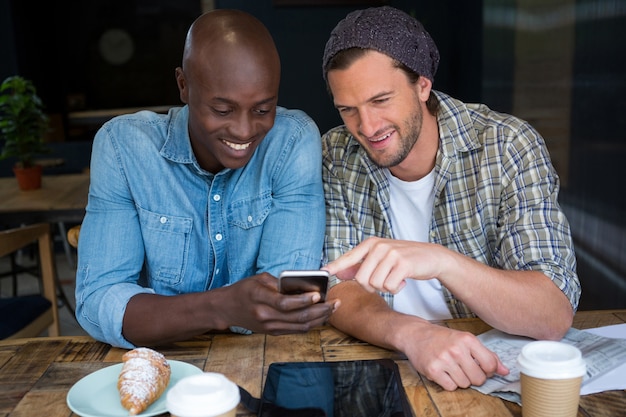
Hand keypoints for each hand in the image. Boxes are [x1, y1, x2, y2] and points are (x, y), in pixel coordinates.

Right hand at [217, 272, 337, 334]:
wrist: (227, 308)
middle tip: (335, 302)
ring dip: (320, 319)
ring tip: (333, 309)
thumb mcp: (259, 279)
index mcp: (260, 299)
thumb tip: (304, 285)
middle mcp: (265, 316)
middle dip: (320, 311)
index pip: (285, 303)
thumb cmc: (244, 290)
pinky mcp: (273, 332)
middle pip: (298, 317)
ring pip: (300, 326)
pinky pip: (296, 330)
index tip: (318, 295)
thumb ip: (280, 282)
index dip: (304, 300)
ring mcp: (270, 327)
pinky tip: (321, 316)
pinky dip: (311, 324)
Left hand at [323, 237, 444, 292]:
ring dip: (385, 287)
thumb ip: (359, 265)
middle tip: (384, 280)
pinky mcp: (403, 264)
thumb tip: (337, 272)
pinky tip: (403, 280)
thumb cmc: (404, 259)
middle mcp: (379, 247)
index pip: (348, 257)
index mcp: (371, 244)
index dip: (335, 266)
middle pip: (361, 279)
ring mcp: (391, 254)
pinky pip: (389, 287)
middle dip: (371, 286)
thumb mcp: (381, 258)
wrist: (432, 257)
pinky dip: (395, 289)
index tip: (323, 272)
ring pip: (375, 284)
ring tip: (395, 278)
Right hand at [399, 320, 508, 390]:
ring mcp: (444, 360)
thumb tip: (505, 371)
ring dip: (459, 379)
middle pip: (478, 378)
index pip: (490, 364)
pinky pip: (450, 387)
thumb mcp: (465, 340)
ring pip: (464, 384)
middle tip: (464, 368)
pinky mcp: (433, 370)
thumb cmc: (441, 337)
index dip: (488, 371)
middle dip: (473, 377)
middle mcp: (456, 349)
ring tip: (451, 368)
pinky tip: (443, 372)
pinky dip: (448, 383)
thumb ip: (487, 355)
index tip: (480, 367)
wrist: (415, 334)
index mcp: (467, 339)